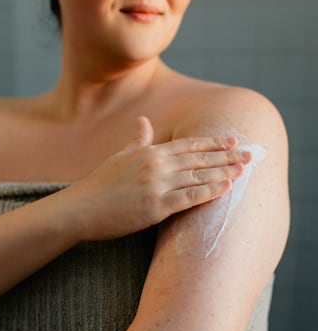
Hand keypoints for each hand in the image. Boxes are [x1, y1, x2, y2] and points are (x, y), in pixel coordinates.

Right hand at [68, 116, 249, 240]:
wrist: (80, 209)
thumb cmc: (98, 184)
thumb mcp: (118, 157)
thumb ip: (137, 140)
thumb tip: (144, 121)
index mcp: (148, 152)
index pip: (188, 144)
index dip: (213, 142)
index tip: (232, 140)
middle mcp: (156, 166)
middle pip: (199, 158)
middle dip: (227, 155)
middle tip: (251, 153)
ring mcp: (156, 186)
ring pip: (199, 176)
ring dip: (225, 172)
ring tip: (245, 170)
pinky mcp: (155, 208)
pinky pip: (189, 198)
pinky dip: (210, 192)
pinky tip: (226, 188)